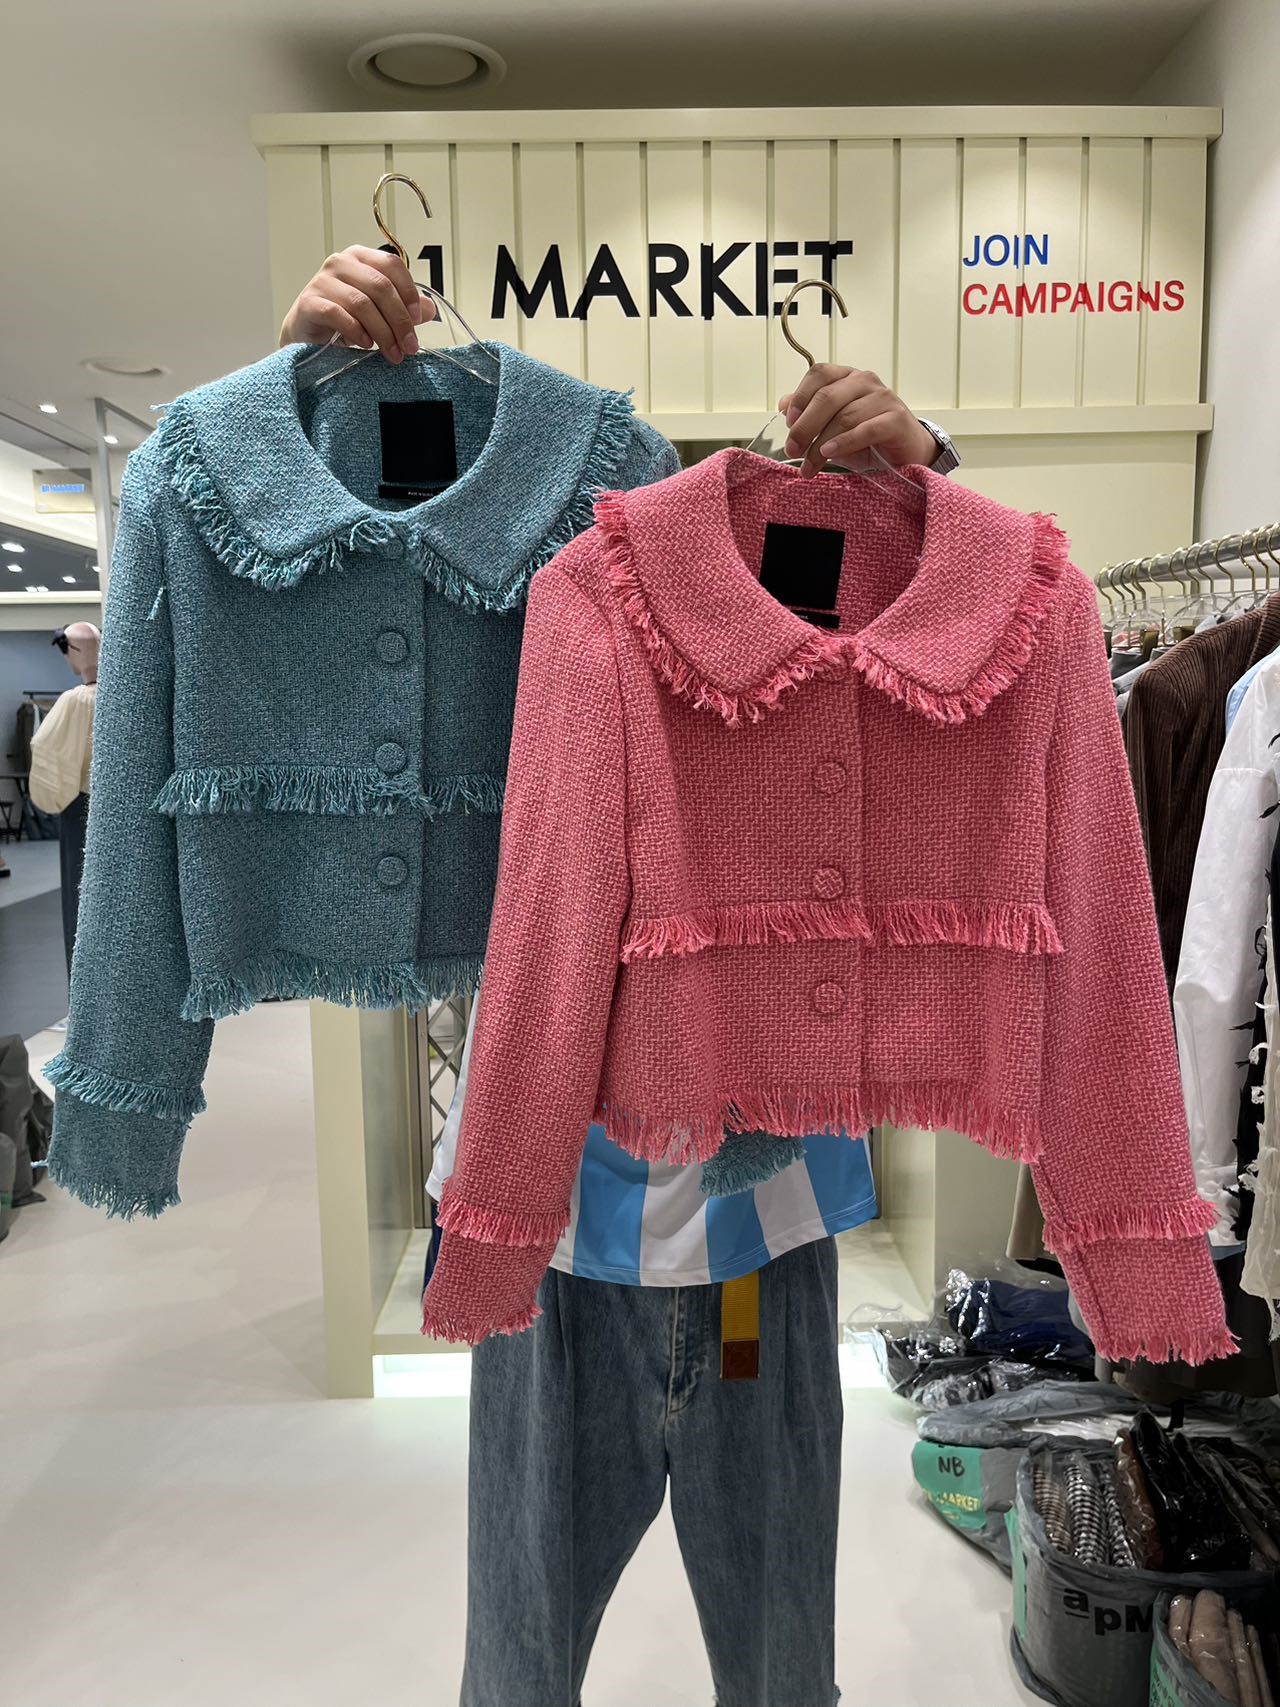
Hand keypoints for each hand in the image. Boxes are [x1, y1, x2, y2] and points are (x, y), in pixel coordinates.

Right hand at [279, 245, 436, 364]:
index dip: (409, 291)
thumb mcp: (377, 310)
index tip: (419, 319)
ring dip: (382, 332)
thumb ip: (403, 307)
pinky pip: (338, 315)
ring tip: (392, 352)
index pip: (392, 265)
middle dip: (399, 320)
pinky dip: (356, 331)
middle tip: (409, 346)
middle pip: (380, 286)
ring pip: (362, 303)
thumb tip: (429, 309)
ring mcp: (322, 281)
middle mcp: (341, 263)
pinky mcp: (309, 302)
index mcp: (360, 258)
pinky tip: (366, 344)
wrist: (307, 332)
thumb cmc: (342, 317)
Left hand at [779, 365, 937, 476]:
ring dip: (820, 445)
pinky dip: (845, 442)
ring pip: (844, 416)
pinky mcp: (896, 418)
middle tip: (792, 450)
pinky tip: (830, 453)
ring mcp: (882, 397)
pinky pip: (866, 429)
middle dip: (805, 427)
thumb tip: (782, 404)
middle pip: (827, 397)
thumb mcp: (831, 427)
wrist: (904, 453)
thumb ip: (809, 414)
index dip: (800, 397)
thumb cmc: (866, 439)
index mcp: (846, 377)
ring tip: (809, 466)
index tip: (788, 423)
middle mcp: (864, 381)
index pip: (818, 375)